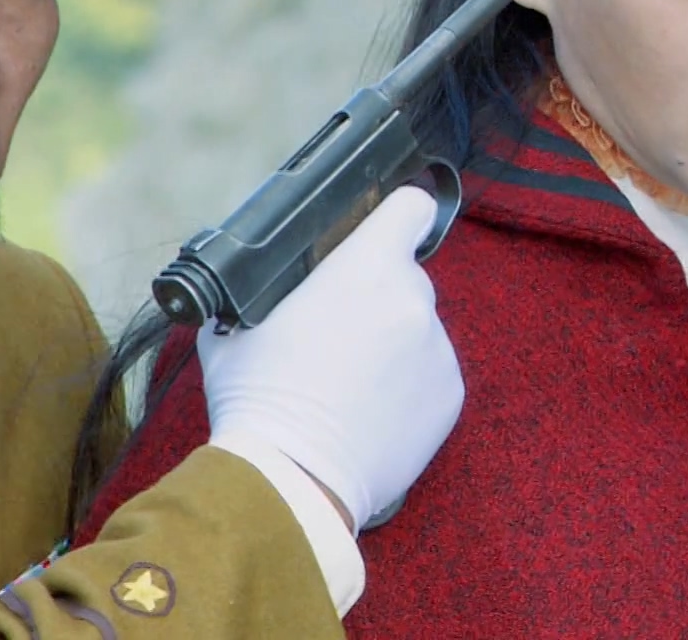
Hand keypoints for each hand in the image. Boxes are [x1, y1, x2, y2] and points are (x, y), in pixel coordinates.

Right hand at [200, 186, 463, 530]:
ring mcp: (437, 350)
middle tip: (338, 333)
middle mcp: (413, 300)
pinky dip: (407, 385)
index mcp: (366, 268)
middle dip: (376, 295)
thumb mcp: (238, 324)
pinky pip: (430, 374)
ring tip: (349, 384)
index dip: (396, 216)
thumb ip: (264, 290)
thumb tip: (258, 286)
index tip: (384, 230)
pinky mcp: (450, 396)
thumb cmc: (258, 397)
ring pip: (417, 328)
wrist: (292, 478)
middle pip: (404, 276)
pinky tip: (369, 410)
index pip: (410, 209)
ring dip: (392, 343)